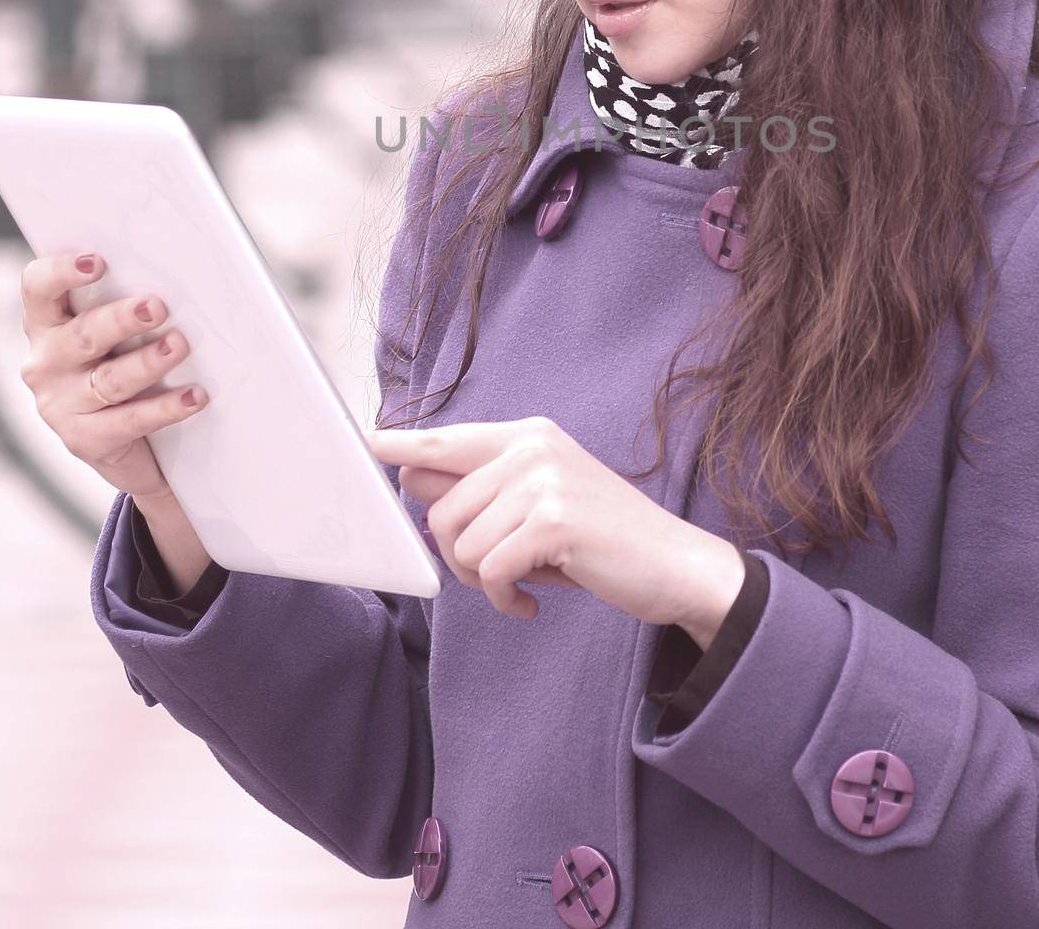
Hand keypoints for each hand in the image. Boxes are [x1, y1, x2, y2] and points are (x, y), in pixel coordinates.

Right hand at [19, 250, 206, 502]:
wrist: (128, 444)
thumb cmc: (124, 362)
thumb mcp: (115, 331)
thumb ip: (127, 298)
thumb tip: (177, 270)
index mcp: (48, 323)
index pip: (38, 288)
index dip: (61, 272)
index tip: (97, 261)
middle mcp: (45, 362)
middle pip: (82, 335)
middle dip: (121, 319)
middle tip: (158, 306)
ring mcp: (59, 404)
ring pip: (108, 380)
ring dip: (148, 362)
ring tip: (180, 346)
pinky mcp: (83, 440)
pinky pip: (129, 421)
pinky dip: (166, 407)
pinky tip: (194, 396)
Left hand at [365, 416, 744, 638]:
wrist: (674, 566)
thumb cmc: (600, 542)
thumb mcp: (539, 506)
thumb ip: (481, 489)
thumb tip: (410, 476)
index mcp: (528, 435)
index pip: (446, 438)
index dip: (401, 445)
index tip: (364, 443)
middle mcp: (532, 446)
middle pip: (442, 508)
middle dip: (458, 558)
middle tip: (501, 576)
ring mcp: (544, 479)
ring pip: (462, 544)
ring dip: (485, 582)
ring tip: (526, 583)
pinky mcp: (555, 519)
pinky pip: (491, 569)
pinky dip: (505, 599)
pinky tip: (533, 603)